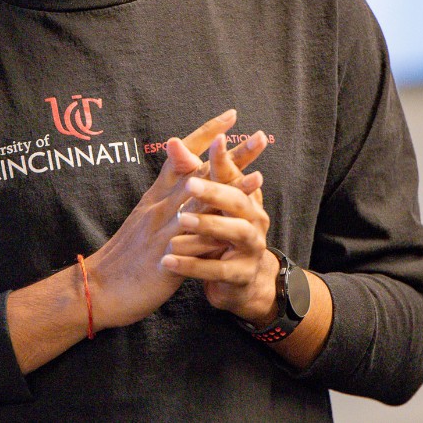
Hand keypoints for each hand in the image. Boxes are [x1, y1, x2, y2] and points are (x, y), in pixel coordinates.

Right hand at [86, 111, 264, 328]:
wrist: (97, 288)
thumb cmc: (123, 256)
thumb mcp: (142, 217)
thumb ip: (165, 196)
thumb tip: (186, 176)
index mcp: (155, 197)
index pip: (182, 156)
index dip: (206, 135)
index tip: (231, 117)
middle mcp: (160, 208)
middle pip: (200, 174)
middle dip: (230, 155)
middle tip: (259, 137)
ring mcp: (163, 232)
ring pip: (202, 204)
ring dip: (231, 190)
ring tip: (258, 177)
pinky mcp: (166, 260)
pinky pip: (195, 244)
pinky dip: (218, 233)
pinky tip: (237, 231)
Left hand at [160, 133, 277, 324]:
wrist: (241, 282)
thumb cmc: (221, 235)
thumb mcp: (212, 205)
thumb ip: (195, 174)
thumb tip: (174, 141)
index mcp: (246, 199)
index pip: (235, 174)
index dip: (226, 158)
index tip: (218, 140)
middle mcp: (254, 219)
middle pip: (237, 201)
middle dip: (215, 192)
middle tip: (191, 184)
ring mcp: (251, 248)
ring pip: (233, 233)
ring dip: (208, 226)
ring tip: (183, 221)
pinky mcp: (240, 275)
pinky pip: (217, 270)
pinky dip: (192, 265)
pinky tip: (168, 260)